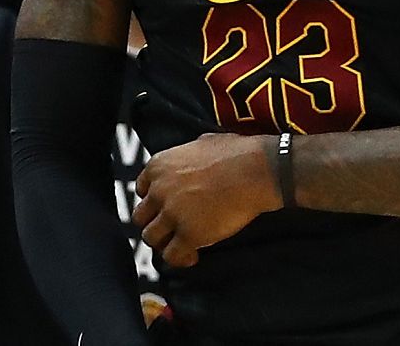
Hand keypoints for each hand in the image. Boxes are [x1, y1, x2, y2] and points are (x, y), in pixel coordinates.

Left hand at [133, 132, 281, 267]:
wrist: (258, 171)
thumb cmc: (239, 154)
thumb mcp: (204, 142)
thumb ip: (188, 153)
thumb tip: (193, 153)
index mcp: (159, 166)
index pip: (141, 190)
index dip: (155, 201)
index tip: (166, 206)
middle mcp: (159, 190)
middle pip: (141, 217)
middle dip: (156, 223)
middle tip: (172, 228)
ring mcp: (172, 214)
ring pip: (151, 238)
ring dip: (165, 242)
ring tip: (181, 244)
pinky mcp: (188, 235)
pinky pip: (172, 255)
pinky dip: (180, 258)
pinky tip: (193, 255)